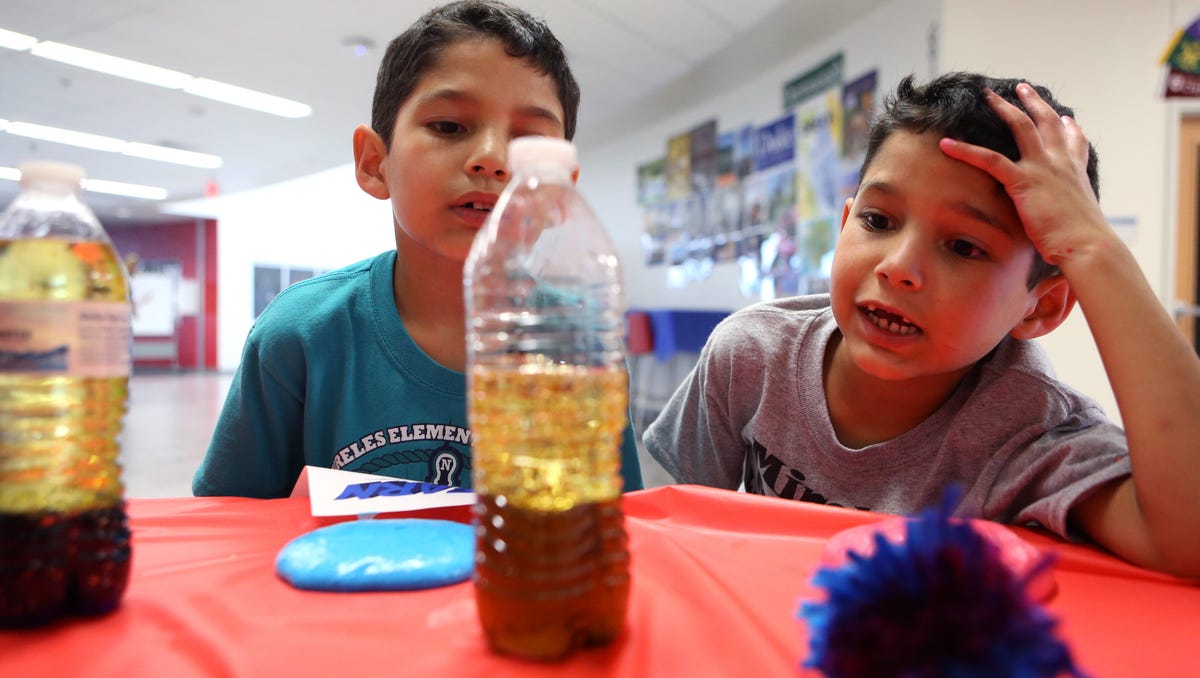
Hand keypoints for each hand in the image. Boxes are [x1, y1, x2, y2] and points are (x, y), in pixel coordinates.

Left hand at [938, 83, 1110, 267]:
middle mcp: (1061, 163)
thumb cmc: (1083, 244)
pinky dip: (965, 151)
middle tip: (1021, 87)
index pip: (1074, 142)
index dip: (1069, 127)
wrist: (1087, 246)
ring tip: (987, 95)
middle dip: (1032, 102)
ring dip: (1003, 108)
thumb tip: (1067, 228)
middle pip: (1047, 122)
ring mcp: (1043, 168)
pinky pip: (989, 159)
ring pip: (1021, 126)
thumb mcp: (1079, 222)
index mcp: (1075, 173)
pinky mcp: (1024, 180)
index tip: (1065, 117)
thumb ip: (1069, 216)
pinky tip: (946, 144)